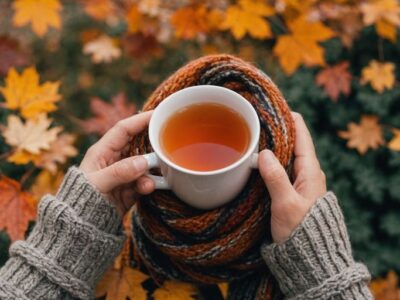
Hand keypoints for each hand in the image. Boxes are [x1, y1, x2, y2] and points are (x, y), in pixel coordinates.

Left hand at [79, 111, 154, 216]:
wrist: (82, 226)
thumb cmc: (82, 200)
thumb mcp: (97, 184)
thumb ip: (119, 172)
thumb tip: (143, 162)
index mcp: (102, 151)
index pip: (124, 129)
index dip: (140, 120)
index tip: (158, 115)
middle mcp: (115, 159)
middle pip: (138, 145)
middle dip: (152, 145)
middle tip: (167, 144)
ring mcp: (124, 174)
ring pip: (145, 164)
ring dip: (151, 170)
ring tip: (150, 180)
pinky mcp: (131, 188)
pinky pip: (146, 181)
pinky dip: (149, 184)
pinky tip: (148, 189)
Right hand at [258, 112, 326, 242]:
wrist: (308, 256)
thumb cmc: (300, 232)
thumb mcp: (286, 204)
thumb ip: (276, 178)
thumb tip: (264, 153)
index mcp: (311, 171)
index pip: (302, 135)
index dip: (289, 118)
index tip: (273, 104)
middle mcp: (307, 172)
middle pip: (293, 141)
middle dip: (276, 128)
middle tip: (255, 118)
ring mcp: (299, 180)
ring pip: (285, 154)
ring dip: (271, 143)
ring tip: (253, 133)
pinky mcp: (291, 189)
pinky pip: (280, 167)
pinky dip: (269, 158)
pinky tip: (256, 158)